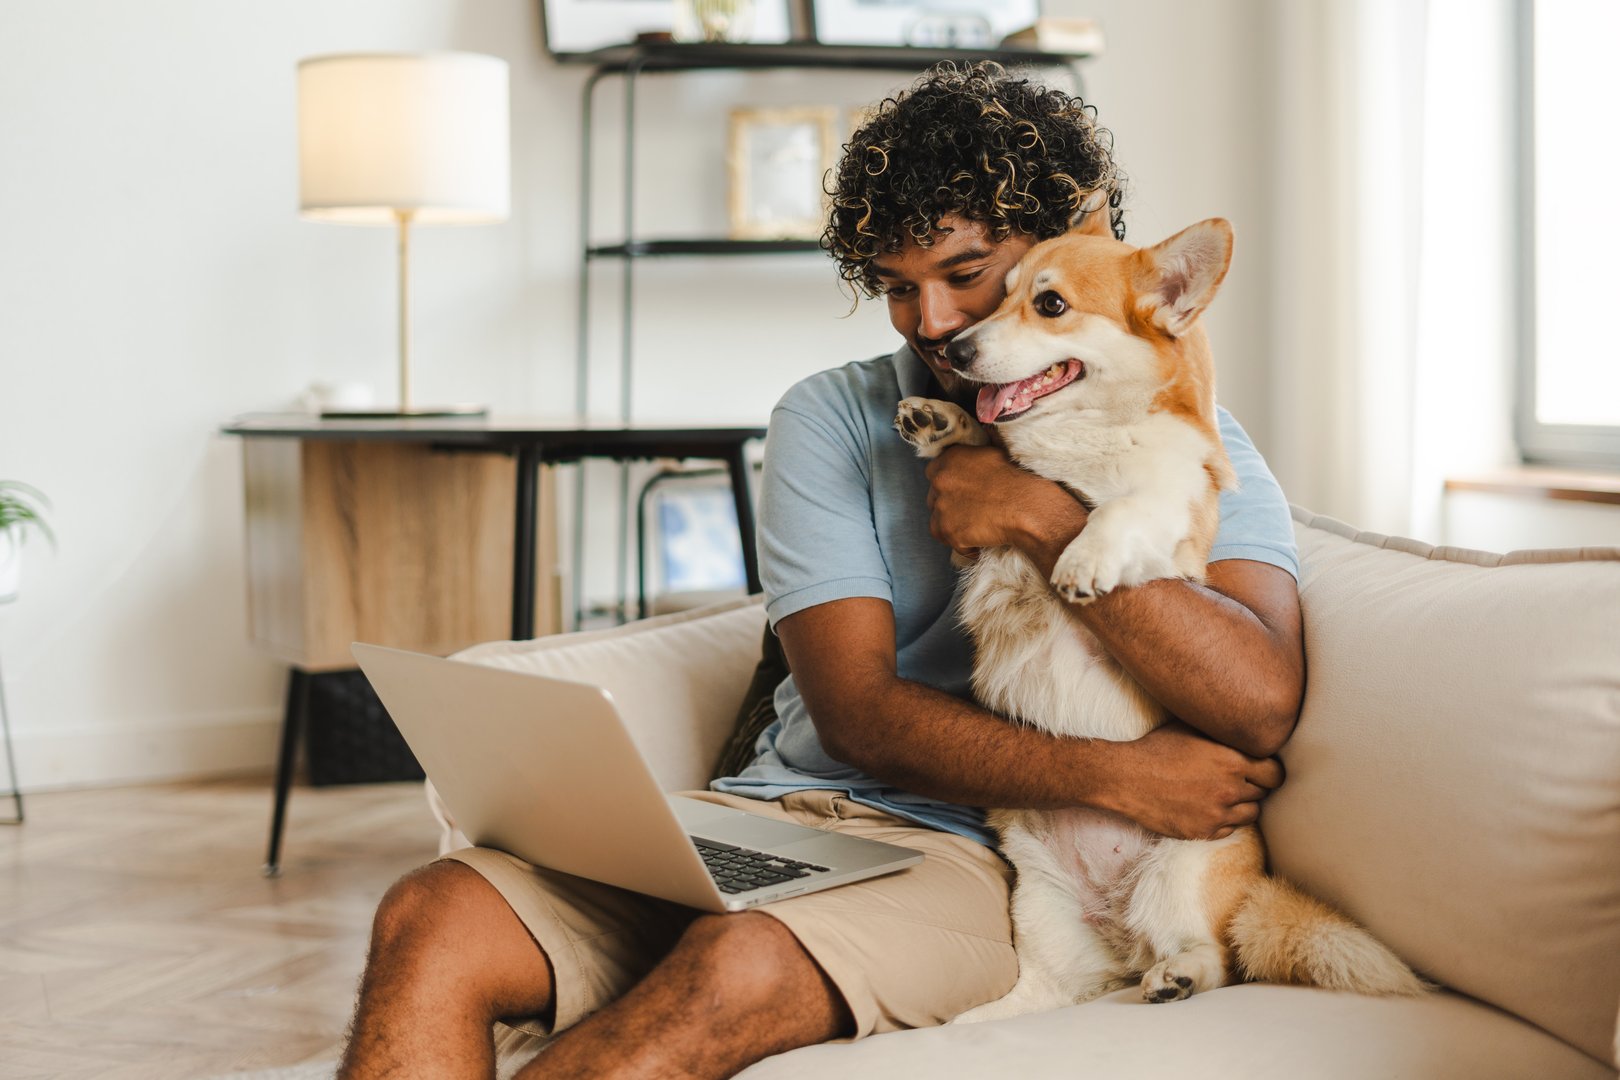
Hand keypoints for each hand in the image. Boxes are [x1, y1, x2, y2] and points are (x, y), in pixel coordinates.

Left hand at [924, 445, 1086, 562]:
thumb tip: (974, 450)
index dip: (947, 485)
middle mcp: (941, 480)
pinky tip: (981, 542)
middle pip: (934, 498)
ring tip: (978, 528)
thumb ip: (973, 456)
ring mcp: (943, 507)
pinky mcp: (949, 531)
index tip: (960, 493)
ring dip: (954, 526)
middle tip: (972, 512)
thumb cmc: (1019, 480)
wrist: (1030, 508)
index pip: (933, 472)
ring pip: (938, 521)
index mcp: (951, 458)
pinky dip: (963, 545)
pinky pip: (950, 542)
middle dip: (949, 506)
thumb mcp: (994, 454)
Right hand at [1105, 721, 1284, 839]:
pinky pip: (1230, 829)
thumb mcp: (1189, 728)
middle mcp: (1230, 789)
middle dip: (1254, 786)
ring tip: (1225, 796)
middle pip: (1263, 793)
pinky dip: (1225, 820)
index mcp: (1232, 760)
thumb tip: (1239, 725)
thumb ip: (1219, 731)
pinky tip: (1209, 808)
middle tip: (1239, 781)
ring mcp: (1218, 814)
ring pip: (1251, 814)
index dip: (1270, 771)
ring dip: (1243, 805)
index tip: (1262, 770)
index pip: (1275, 773)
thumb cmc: (1155, 748)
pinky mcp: (1204, 832)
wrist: (1126, 778)